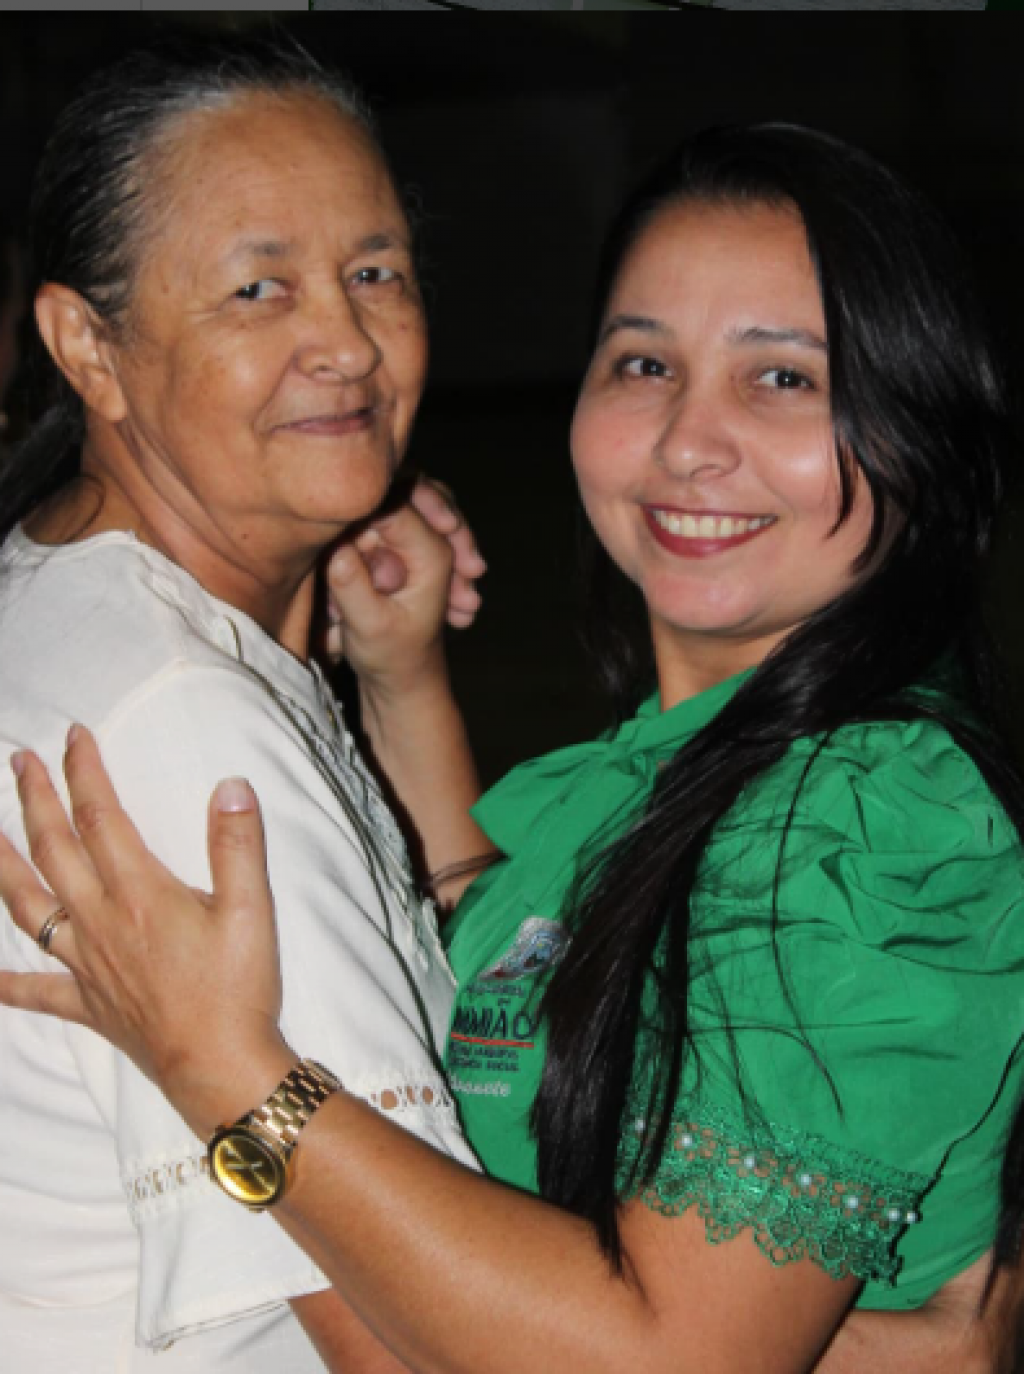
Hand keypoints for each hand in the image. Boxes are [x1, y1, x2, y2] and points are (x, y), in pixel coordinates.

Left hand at [0, 728, 291, 1139]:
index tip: (73, 736)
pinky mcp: (87, 1004)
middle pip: (53, 849)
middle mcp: (99, 922)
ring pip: (26, 907)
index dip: (84, 773)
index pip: (100, 818)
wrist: (219, 1066)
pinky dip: (6, 982)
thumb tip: (230, 784)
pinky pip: (34, 992)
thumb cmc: (237, 988)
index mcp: (138, 893)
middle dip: (33, 800)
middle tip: (18, 761)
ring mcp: (86, 965)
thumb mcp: (250, 909)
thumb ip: (237, 844)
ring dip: (2, 866)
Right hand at [323, 477, 485, 665]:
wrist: (405, 679)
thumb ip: (352, 585)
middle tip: (343, 545)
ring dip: (363, 527)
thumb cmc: (393, 657)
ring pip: (388, 497)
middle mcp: (430, 539)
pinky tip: (349, 569)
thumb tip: (335, 546)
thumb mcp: (369, 627)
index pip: (395, 501)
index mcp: (433, 554)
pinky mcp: (391, 545)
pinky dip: (360, 535)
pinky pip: (375, 517)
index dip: (361, 508)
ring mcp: (411, 540)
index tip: (337, 534)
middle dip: (369, 510)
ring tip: (350, 566)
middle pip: (400, 484)